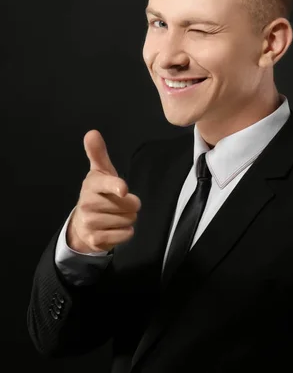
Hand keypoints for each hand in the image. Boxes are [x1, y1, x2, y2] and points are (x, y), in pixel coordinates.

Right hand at [66, 130, 140, 252]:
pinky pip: (125, 235)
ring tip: (116, 216)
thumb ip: (98, 154)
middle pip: (129, 205)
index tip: (123, 189)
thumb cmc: (98, 194)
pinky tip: (115, 228)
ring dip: (128, 219)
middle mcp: (88, 203)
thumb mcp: (100, 173)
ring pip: (129, 220)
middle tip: (119, 204)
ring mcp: (90, 222)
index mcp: (92, 184)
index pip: (106, 184)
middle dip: (130, 205)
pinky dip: (126, 233)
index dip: (116, 187)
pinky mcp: (96, 239)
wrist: (82, 224)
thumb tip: (92, 132)